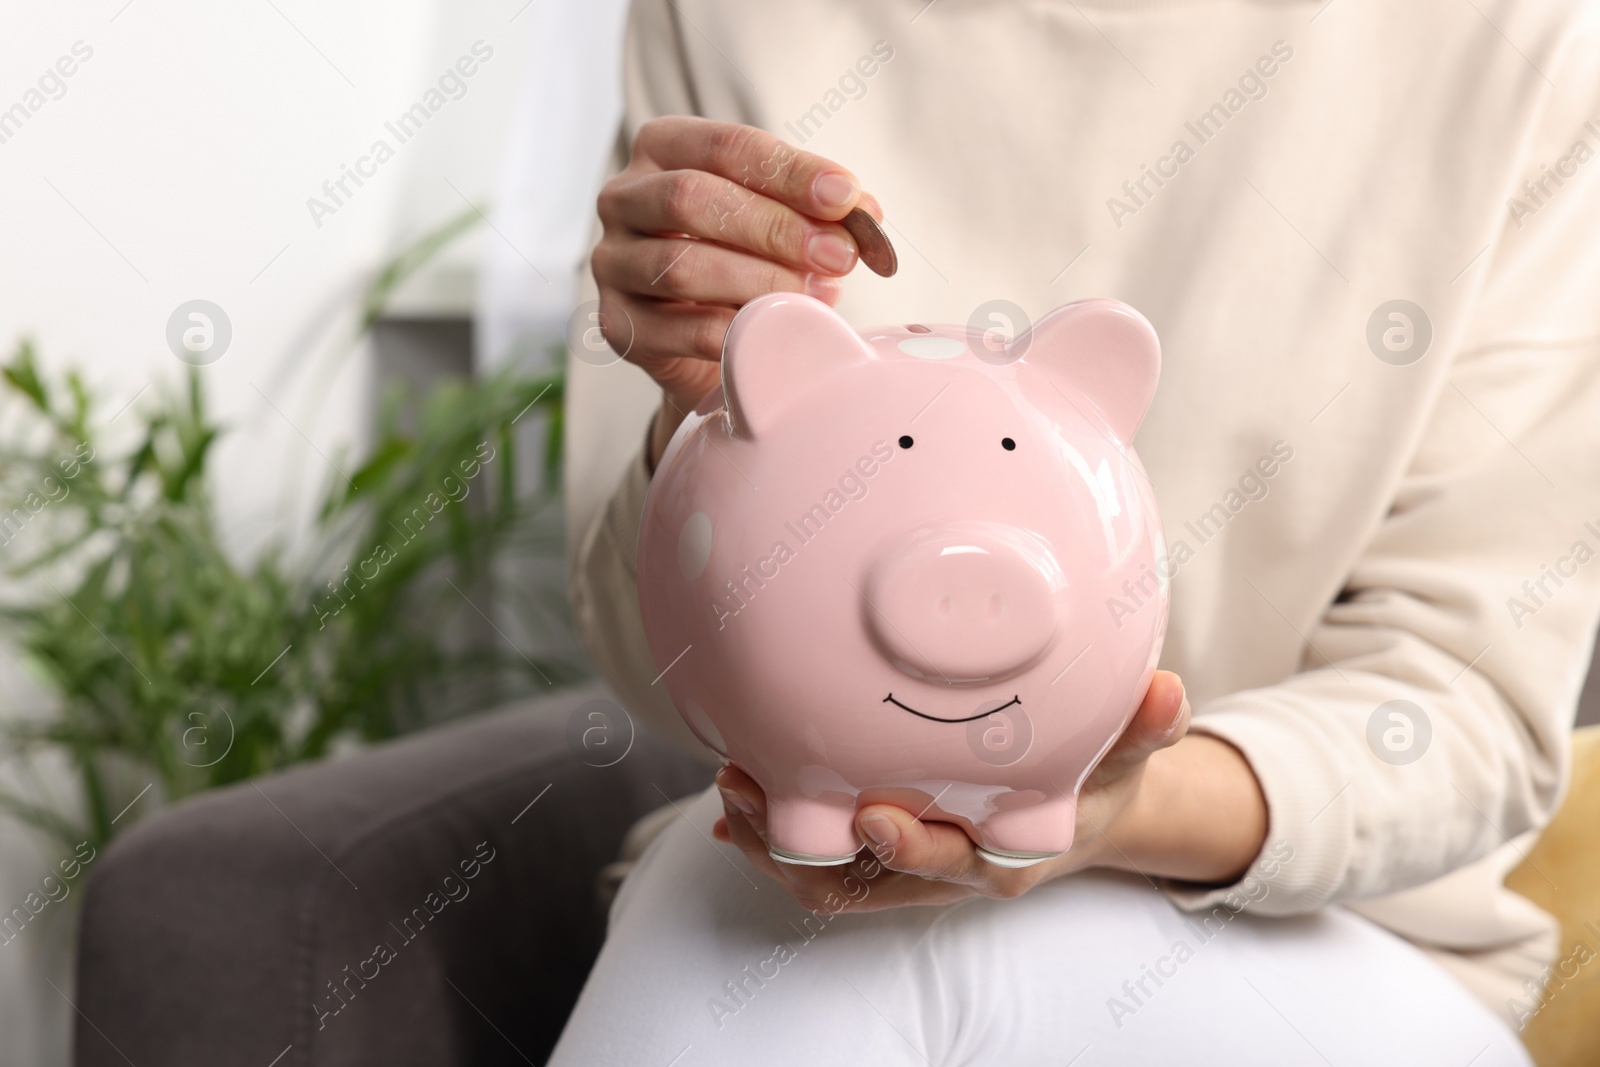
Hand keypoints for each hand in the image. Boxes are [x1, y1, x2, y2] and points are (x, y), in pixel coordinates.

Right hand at [590, 116, 877, 467]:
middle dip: (775, 228)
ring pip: (681, 266)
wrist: (710, 343)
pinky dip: (737, 331)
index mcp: (663, 149)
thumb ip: (819, 209)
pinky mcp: (618, 324)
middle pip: (692, 199)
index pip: (727, 147)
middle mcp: (624, 198)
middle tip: (837, 255)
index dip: (791, 171)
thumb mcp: (784, 219)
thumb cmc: (746, 260)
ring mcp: (612, 263)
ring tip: (816, 297)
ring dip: (760, 282)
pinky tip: (778, 330)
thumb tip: (864, 212)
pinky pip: (680, 329)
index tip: (846, 197)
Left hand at [711, 671, 1213, 911]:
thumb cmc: (1096, 777)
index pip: (950, 863)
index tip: (870, 816)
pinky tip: (733, 809)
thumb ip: (1145, 726)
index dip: (908, 848)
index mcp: (1003, 854)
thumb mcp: (1128, 754)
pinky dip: (774, 838)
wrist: (1082, 808)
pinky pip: (820, 860)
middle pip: (863, 879)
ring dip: (771, 839)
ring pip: (828, 875)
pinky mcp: (882, 851)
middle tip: (750, 788)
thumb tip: (1167, 689)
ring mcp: (908, 865)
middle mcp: (948, 870)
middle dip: (800, 845)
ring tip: (729, 787)